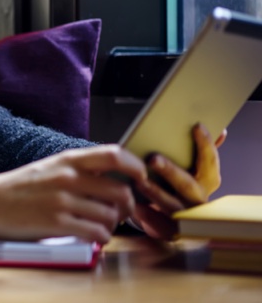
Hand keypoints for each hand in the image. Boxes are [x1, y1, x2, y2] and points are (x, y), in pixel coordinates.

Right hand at [0, 145, 146, 243]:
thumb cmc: (19, 187)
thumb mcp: (50, 167)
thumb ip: (79, 168)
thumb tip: (113, 175)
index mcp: (67, 160)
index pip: (114, 154)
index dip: (136, 167)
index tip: (139, 179)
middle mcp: (68, 177)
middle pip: (121, 190)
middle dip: (127, 206)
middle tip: (121, 212)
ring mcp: (62, 200)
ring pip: (111, 214)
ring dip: (113, 224)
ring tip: (102, 225)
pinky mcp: (56, 223)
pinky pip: (96, 232)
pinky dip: (101, 238)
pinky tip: (93, 236)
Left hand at [130, 124, 223, 238]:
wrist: (167, 213)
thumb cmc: (176, 181)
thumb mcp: (189, 166)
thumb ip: (201, 150)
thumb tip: (220, 131)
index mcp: (206, 181)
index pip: (210, 162)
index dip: (206, 145)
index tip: (196, 127)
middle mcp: (198, 199)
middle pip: (189, 185)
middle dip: (171, 171)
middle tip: (153, 158)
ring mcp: (186, 215)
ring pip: (173, 207)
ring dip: (156, 194)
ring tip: (139, 182)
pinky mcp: (171, 230)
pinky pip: (162, 228)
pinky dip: (150, 219)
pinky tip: (137, 208)